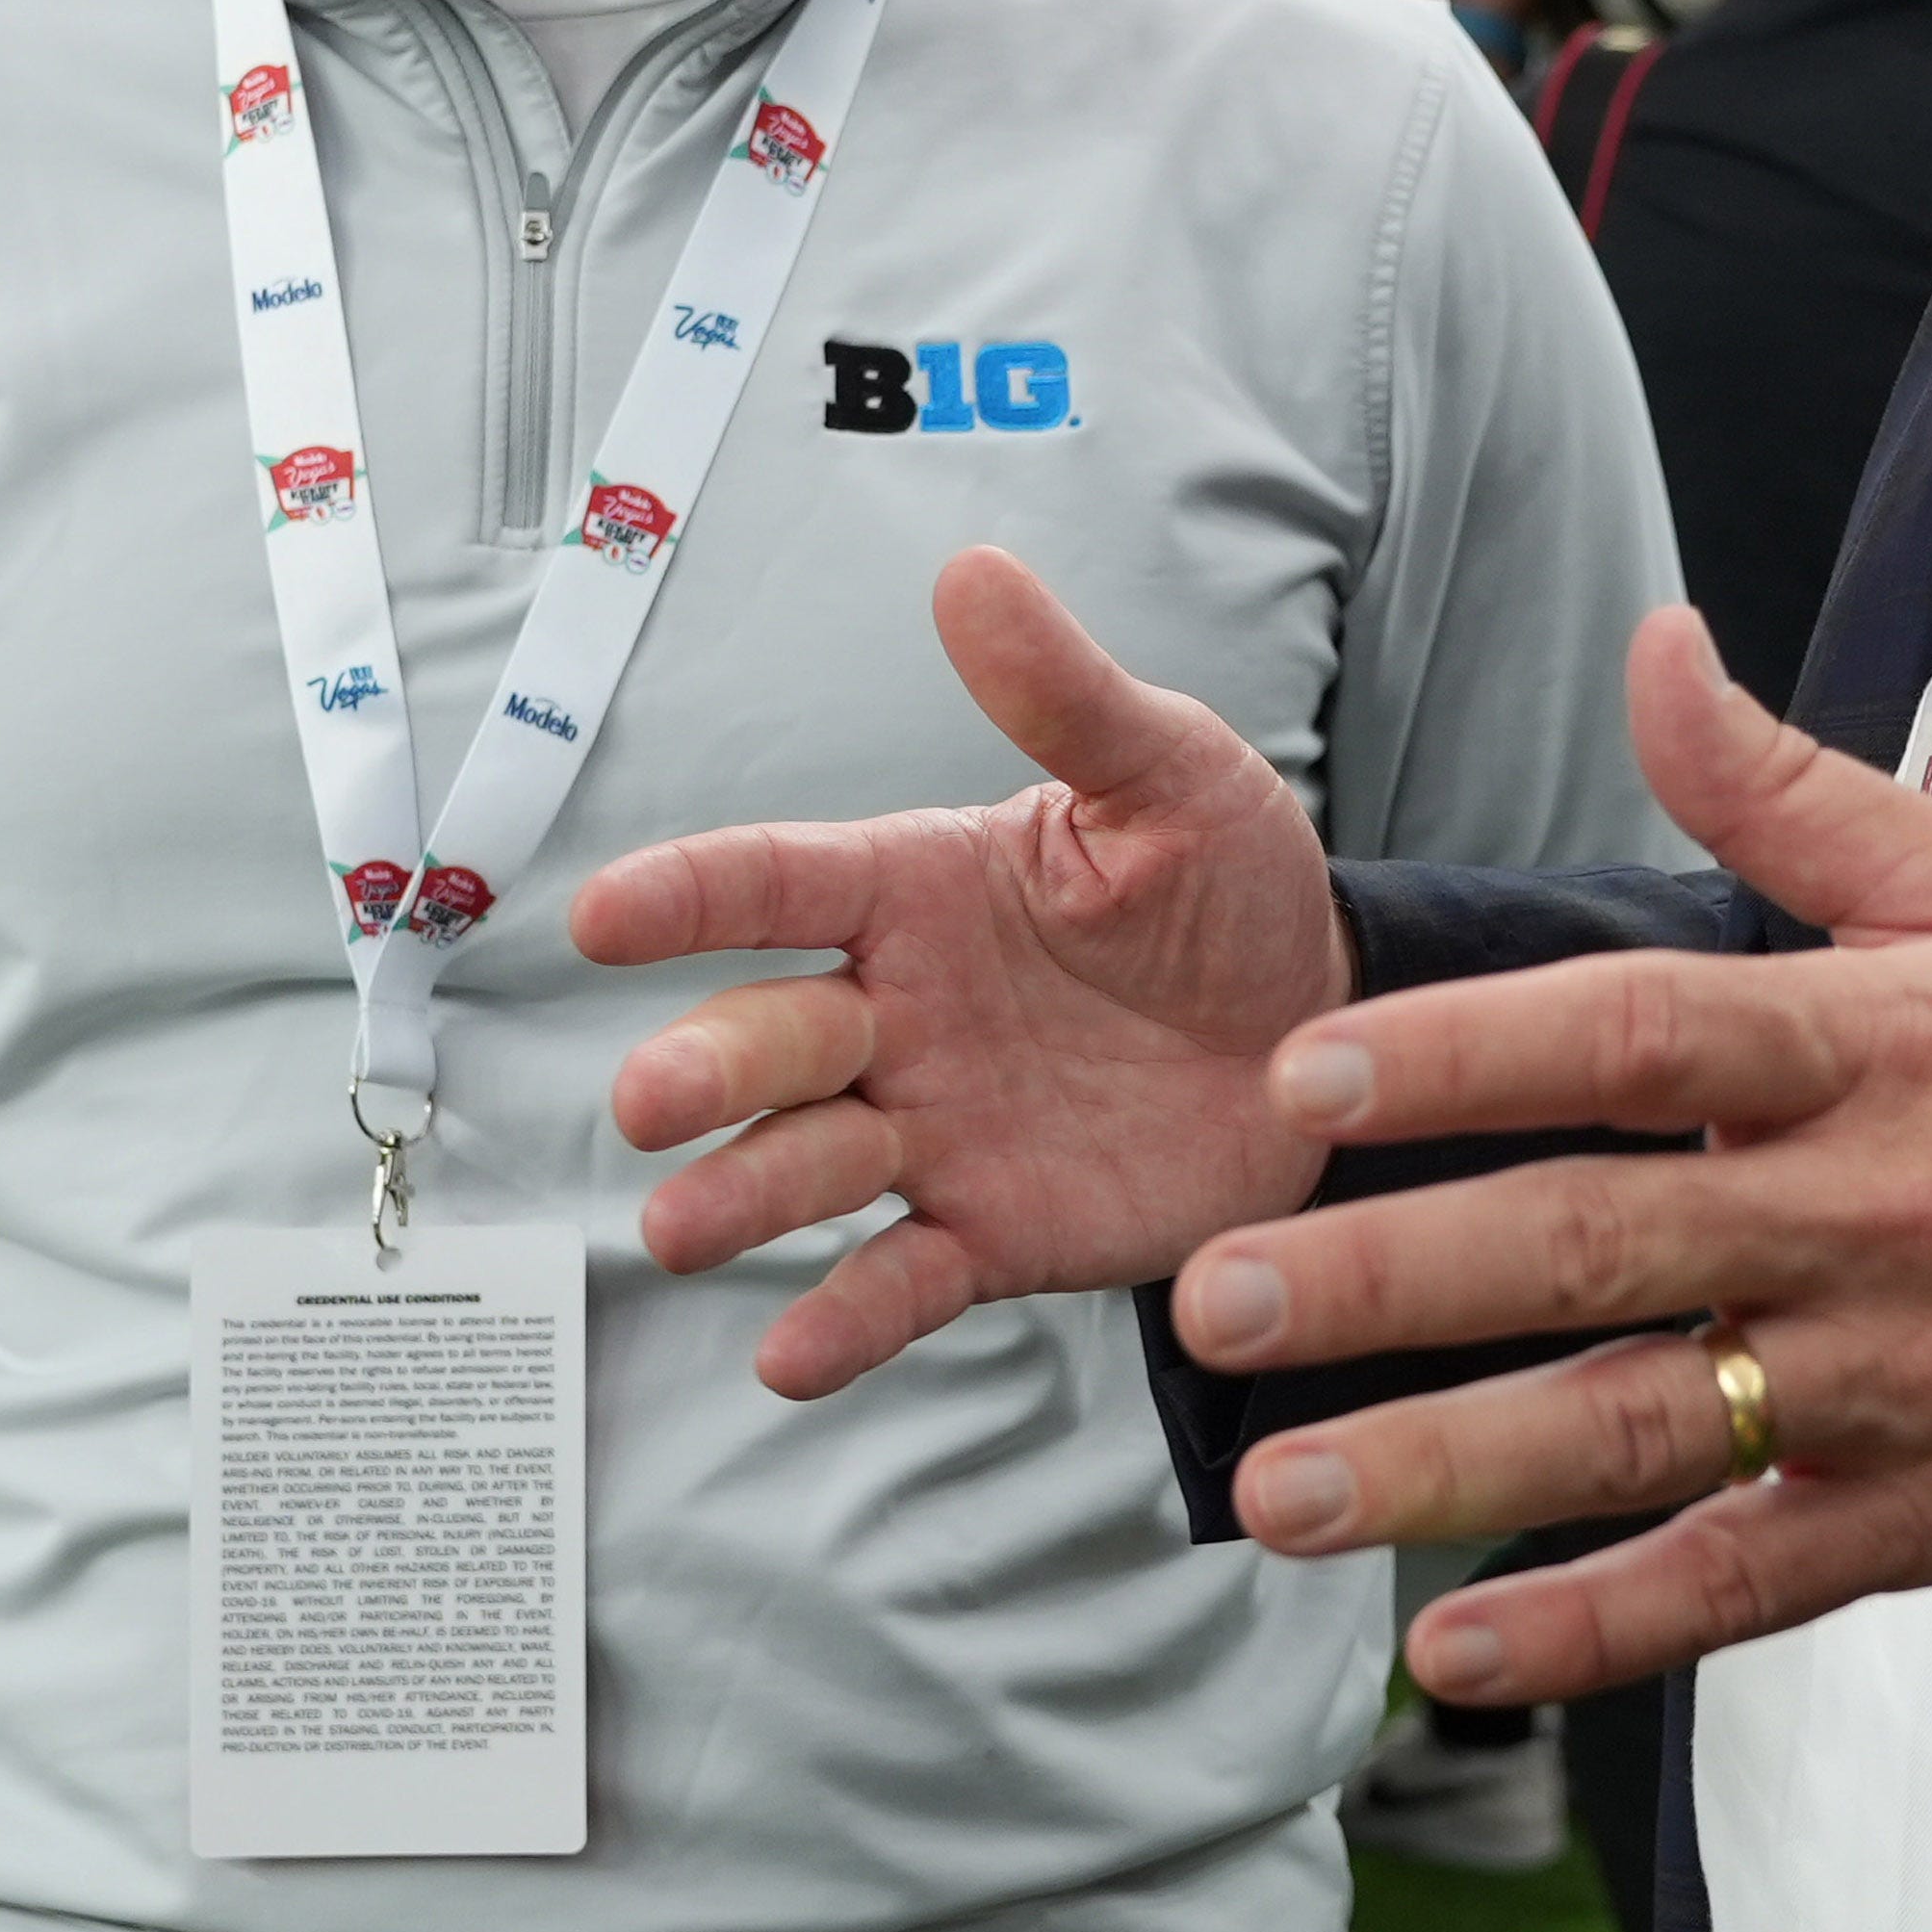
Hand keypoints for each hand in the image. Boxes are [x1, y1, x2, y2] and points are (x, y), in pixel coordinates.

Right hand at [588, 547, 1359, 1396]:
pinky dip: (842, 1322)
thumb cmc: (1232, 893)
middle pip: (770, 1039)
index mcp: (920, 890)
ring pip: (808, 1165)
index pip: (778, 884)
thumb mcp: (1173, 779)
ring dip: (742, 1197)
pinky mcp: (993, 1232)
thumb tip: (974, 573)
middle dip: (705, 1068)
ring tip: (685, 1230)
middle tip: (656, 1103)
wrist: (1331, 1038)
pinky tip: (789, 1358)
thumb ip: (1067, 697)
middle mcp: (898, 1014)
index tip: (599, 917)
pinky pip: (902, 1281)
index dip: (688, 896)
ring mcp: (934, 1130)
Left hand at [1155, 611, 1931, 1711]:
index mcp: (1872, 1047)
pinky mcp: (1926, 1517)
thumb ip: (1791, 790)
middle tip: (1218, 1293)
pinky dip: (1598, 1630)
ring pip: (1638, 1428)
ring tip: (1275, 1495)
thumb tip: (1657, 652)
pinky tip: (1459, 1651)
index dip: (1465, 1055)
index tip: (1307, 1075)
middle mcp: (1869, 1215)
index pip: (1637, 1036)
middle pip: (1595, 1241)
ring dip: (1443, 1468)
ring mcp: (1893, 1382)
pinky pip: (1738, 1585)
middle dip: (1388, 1275)